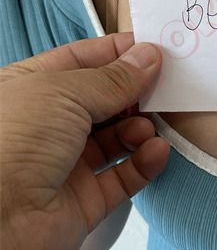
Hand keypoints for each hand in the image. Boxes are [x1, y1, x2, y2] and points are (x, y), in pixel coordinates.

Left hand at [0, 32, 169, 249]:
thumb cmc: (12, 144)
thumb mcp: (64, 93)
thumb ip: (113, 78)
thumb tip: (148, 58)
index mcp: (30, 88)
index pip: (81, 61)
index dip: (117, 53)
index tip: (154, 49)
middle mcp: (47, 125)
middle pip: (103, 101)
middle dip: (135, 93)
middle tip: (166, 86)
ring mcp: (66, 164)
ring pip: (117, 139)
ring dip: (140, 129)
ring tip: (149, 127)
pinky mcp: (85, 200)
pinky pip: (124, 177)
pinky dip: (144, 163)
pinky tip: (156, 151)